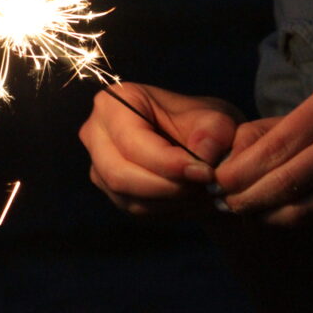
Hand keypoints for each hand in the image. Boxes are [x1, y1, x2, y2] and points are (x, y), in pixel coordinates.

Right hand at [79, 83, 241, 215]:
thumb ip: (213, 133)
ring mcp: (99, 163)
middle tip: (205, 187)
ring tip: (204, 193)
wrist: (199, 143)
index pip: (130, 142)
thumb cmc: (200, 123)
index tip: (205, 173)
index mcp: (113, 103)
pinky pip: (135, 209)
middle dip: (167, 187)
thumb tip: (202, 155)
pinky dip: (168, 210)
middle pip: (119, 174)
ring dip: (171, 202)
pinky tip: (191, 199)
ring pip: (128, 197)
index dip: (167, 163)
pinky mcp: (110, 189)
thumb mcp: (216, 118)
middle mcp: (95, 133)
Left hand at [216, 72, 312, 226]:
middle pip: (291, 181)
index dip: (240, 172)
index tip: (215, 183)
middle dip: (249, 198)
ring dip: (271, 217)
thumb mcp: (309, 108)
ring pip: (312, 208)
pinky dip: (302, 221)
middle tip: (226, 204)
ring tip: (249, 214)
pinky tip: (282, 216)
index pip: (276, 147)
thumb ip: (265, 133)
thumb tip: (223, 168)